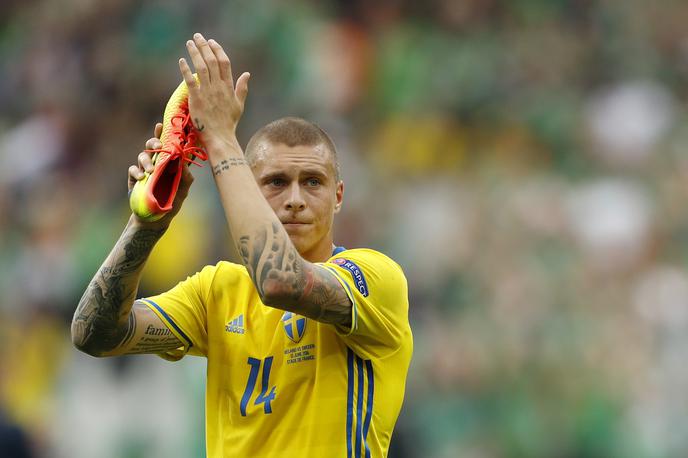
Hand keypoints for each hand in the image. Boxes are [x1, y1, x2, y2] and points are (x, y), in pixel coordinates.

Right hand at [128, 123, 194, 228]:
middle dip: (154, 141)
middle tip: (158, 145)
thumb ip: (186, 178)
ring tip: (151, 170)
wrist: (156, 219)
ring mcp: (145, 170)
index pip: (168, 146)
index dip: (165, 134)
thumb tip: (184, 163)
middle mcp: (156, 163)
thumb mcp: (182, 191)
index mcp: (169, 163)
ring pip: (142, 155)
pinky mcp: (135, 179)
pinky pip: (133, 169)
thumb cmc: (172, 202)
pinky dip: (136, 171)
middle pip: (152, 145)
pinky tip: (142, 177)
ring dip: (146, 160)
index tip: (162, 125)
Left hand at [179, 33, 249, 152]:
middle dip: (204, 46)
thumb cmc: (229, 123)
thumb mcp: (239, 105)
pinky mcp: (196, 99)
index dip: (217, 50)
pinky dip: (185, 69)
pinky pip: (190, 81)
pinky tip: (182, 60)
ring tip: (190, 43)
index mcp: (228, 87)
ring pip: (201, 67)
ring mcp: (208, 92)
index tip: (211, 42)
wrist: (220, 137)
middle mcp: (218, 87)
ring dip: (195, 53)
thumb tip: (247, 74)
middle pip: (211, 61)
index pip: (224, 63)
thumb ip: (242, 88)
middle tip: (198, 36)